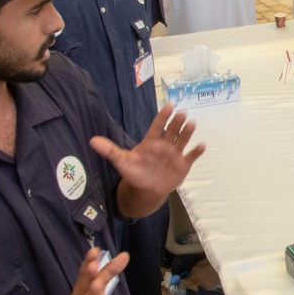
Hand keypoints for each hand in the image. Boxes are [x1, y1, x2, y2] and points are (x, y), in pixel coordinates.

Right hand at [55, 248, 129, 294]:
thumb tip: (124, 255)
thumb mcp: (95, 290)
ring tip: (96, 285)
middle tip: (93, 264)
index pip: (85, 273)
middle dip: (89, 275)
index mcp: (83, 289)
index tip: (94, 249)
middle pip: (85, 286)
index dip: (89, 262)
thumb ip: (108, 273)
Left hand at [90, 105, 204, 199]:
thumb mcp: (121, 161)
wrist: (146, 189)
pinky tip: (201, 145)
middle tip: (182, 112)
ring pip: (182, 140)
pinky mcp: (183, 164)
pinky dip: (196, 151)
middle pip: (171, 131)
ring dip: (187, 132)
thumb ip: (110, 150)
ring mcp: (175, 154)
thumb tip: (92, 141)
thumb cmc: (135, 172)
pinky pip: (191, 156)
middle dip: (176, 122)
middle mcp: (164, 145)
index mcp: (151, 141)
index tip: (168, 105)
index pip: (157, 126)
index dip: (162, 116)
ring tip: (192, 123)